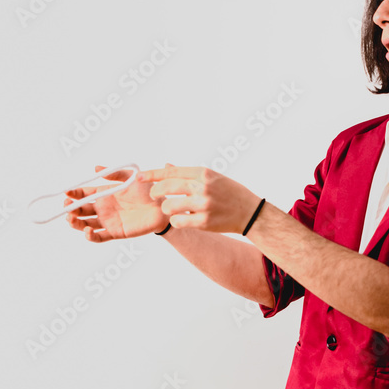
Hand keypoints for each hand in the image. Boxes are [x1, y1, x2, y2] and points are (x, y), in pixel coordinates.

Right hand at [65, 165, 168, 241]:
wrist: (163, 206)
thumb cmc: (148, 190)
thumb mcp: (131, 177)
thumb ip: (114, 173)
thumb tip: (96, 168)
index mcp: (105, 194)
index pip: (84, 194)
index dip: (74, 193)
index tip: (67, 192)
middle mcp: (103, 208)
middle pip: (80, 210)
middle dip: (70, 208)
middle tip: (66, 206)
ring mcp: (108, 221)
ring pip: (85, 224)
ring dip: (75, 223)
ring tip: (70, 218)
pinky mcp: (115, 232)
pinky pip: (99, 237)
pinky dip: (90, 236)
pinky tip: (87, 231)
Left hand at [140, 165, 261, 234]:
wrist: (250, 212)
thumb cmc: (230, 192)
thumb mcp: (212, 177)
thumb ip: (188, 174)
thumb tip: (166, 167)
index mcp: (203, 173)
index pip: (171, 171)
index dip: (152, 174)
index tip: (139, 176)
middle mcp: (203, 187)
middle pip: (166, 188)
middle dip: (155, 192)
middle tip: (154, 195)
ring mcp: (203, 205)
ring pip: (169, 206)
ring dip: (166, 209)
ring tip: (172, 209)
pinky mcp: (204, 222)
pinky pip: (178, 222)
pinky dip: (176, 221)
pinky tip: (182, 219)